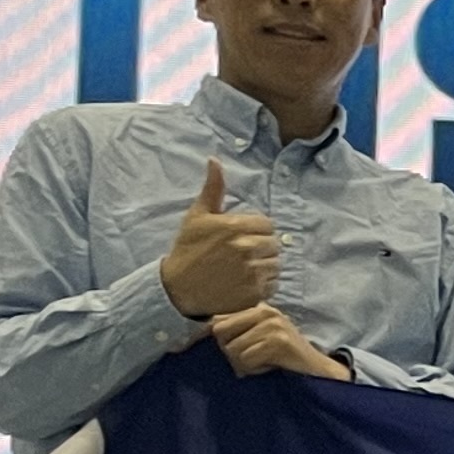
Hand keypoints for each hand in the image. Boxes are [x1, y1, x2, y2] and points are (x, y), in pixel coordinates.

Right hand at [159, 159, 279, 317]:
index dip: (256, 231)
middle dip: (261, 248)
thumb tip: (215, 160)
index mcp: (234, 227)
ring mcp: (251, 272)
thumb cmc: (188, 249)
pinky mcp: (254, 293)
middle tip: (241, 255)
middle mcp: (245, 248)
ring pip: (275, 264)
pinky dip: (264, 285)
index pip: (267, 224)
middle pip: (274, 244)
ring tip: (243, 269)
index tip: (241, 237)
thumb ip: (213, 189)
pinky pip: (273, 284)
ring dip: (264, 266)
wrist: (178, 287)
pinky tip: (245, 283)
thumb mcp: (198, 216)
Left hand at [211, 304, 345, 380]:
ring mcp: (272, 324)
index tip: (227, 352)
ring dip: (244, 364)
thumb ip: (236, 331)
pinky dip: (254, 370)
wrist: (319, 372)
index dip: (217, 340)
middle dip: (230, 352)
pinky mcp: (278, 341)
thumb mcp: (259, 338)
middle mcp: (265, 311)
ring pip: (232, 349)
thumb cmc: (284, 359)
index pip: (217, 320)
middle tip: (251, 360)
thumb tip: (198, 333)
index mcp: (258, 307)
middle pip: (220, 333)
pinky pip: (246, 359)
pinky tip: (270, 367)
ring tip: (263, 364)